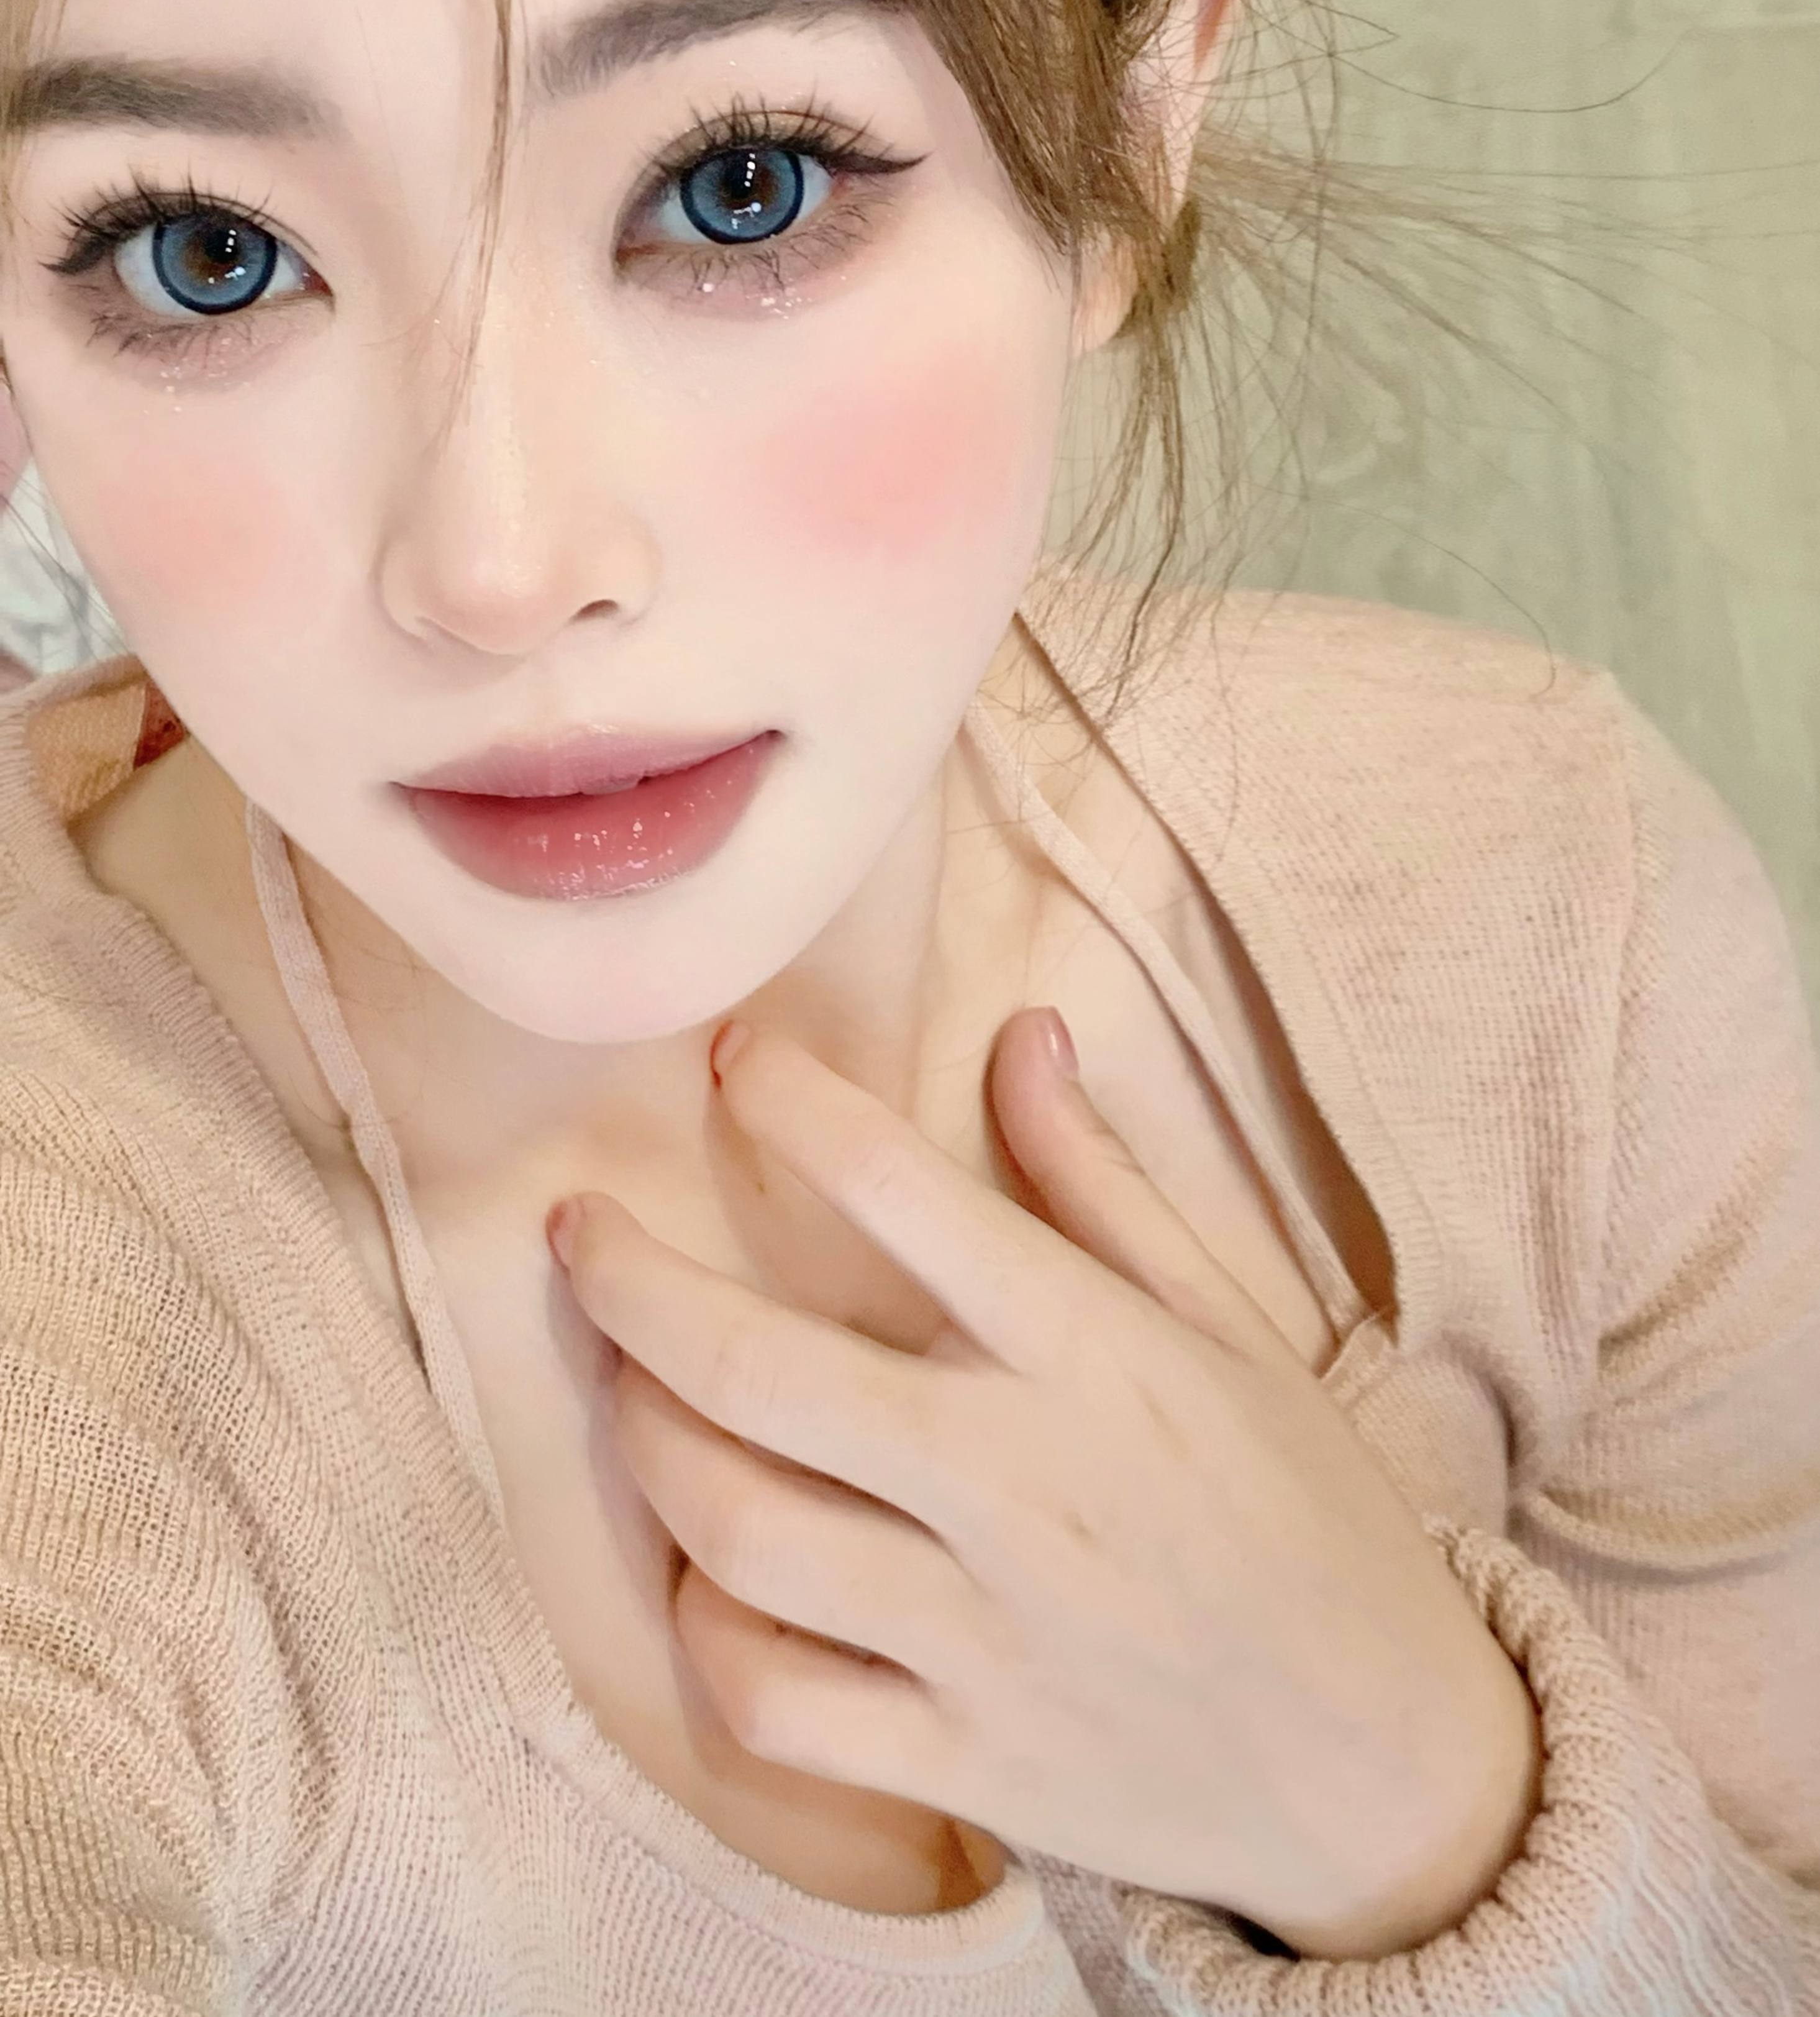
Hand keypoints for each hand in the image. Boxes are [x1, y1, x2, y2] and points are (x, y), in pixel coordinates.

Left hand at [547, 1008, 1540, 1955]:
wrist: (1390, 1762)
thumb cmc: (1306, 1514)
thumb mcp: (1233, 1325)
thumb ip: (1104, 1184)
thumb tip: (1019, 1036)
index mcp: (1092, 1355)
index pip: (897, 1188)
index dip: (787, 1099)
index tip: (730, 1058)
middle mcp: (1018, 1483)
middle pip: (753, 1365)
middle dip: (627, 1278)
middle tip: (578, 1231)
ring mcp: (981, 1634)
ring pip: (735, 1530)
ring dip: (648, 1444)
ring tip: (634, 1389)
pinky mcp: (961, 1764)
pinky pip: (770, 1702)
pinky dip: (709, 1635)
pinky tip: (708, 1575)